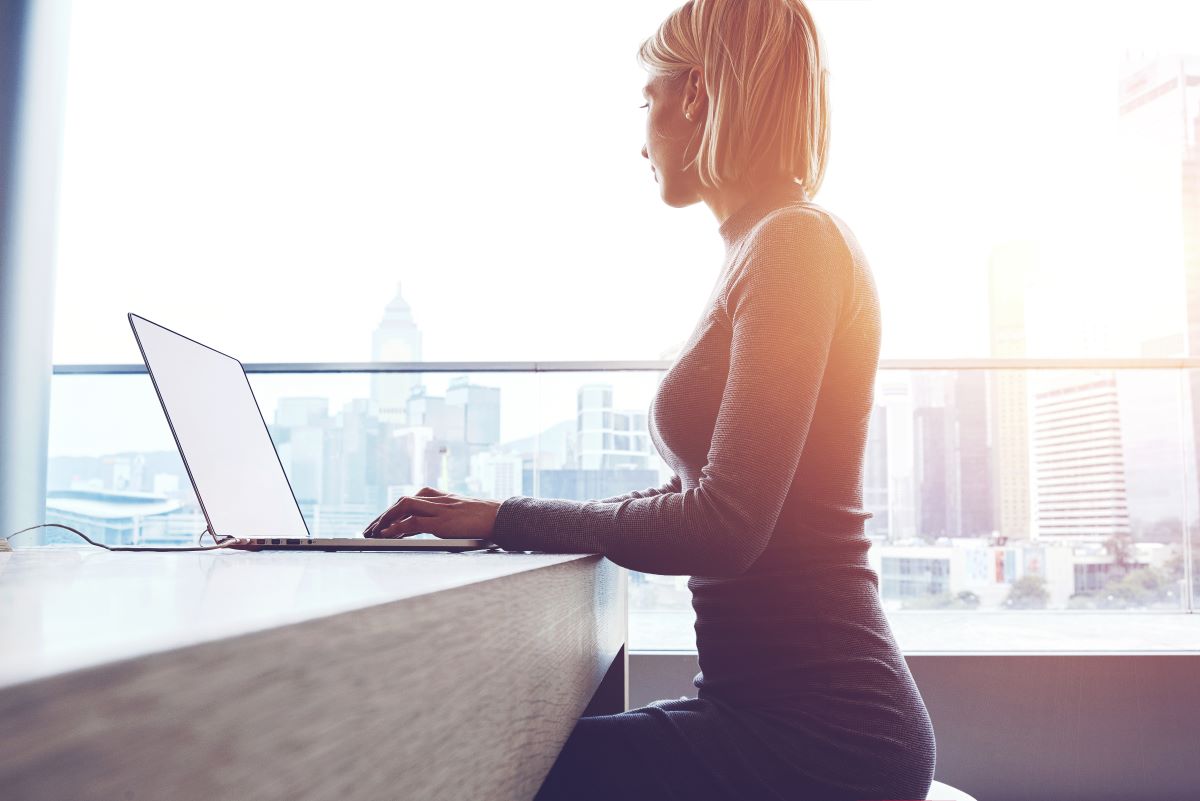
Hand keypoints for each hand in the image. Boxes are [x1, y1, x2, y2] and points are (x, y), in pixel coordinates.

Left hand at [362, 486, 501, 539]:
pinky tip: (387, 535)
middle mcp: (438, 499)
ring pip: (404, 506)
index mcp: (442, 497)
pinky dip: (398, 528)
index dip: (392, 510)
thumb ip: (446, 516)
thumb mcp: (463, 514)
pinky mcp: (443, 521)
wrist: (503, 517)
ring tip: (373, 532)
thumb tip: (430, 528)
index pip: (410, 499)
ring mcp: (440, 509)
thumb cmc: (486, 519)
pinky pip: (414, 522)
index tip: (380, 523)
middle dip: (383, 515)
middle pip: (403, 501)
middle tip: (369, 529)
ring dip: (385, 519)